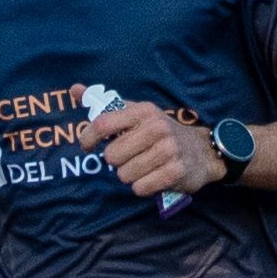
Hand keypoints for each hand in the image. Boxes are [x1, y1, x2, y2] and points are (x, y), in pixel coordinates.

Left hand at [87, 97, 220, 201]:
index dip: (88, 138)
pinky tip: (153, 178)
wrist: (202, 150)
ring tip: (143, 167)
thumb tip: (74, 89)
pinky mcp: (175, 172)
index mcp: (144, 111)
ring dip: (130, 176)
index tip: (87, 147)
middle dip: (116, 161)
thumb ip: (105, 104)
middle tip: (129, 157)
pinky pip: (140, 188)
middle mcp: (157, 127)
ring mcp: (168, 150)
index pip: (103, 124)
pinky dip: (143, 187)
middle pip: (112, 155)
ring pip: (124, 175)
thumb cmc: (160, 132)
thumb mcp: (136, 113)